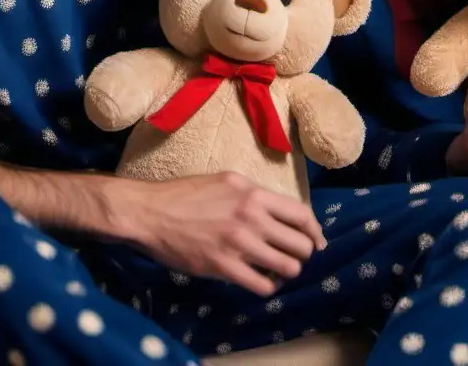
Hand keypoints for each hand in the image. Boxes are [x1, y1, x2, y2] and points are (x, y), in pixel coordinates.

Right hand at [125, 172, 326, 295]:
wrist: (151, 213)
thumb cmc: (186, 194)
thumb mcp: (227, 181)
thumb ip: (254, 195)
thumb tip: (278, 211)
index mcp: (254, 194)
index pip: (302, 214)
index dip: (315, 231)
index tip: (316, 241)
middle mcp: (252, 217)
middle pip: (300, 245)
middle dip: (301, 254)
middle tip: (292, 257)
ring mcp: (239, 243)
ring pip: (287, 267)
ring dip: (286, 272)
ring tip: (276, 271)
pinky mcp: (223, 266)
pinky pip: (262, 285)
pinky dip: (267, 287)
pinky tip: (259, 281)